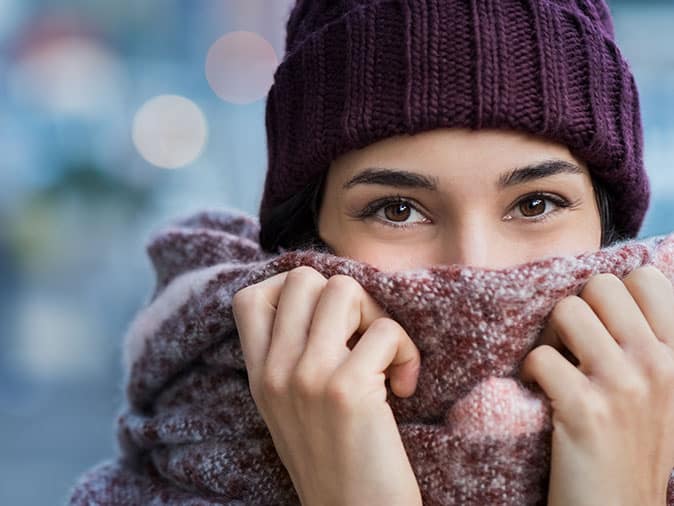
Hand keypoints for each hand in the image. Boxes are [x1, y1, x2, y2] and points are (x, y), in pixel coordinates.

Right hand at [232, 266, 422, 505]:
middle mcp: (276, 371)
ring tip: (385, 357)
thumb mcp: (290, 409)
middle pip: (304, 278)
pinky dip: (406, 352)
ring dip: (377, 316)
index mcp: (259, 376)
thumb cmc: (334, 462)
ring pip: (344, 289)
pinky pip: (385, 330)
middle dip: (345, 297)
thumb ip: (291, 359)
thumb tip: (326, 300)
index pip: (250, 298)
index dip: (292, 291)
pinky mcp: (347, 389)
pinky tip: (404, 387)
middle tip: (362, 337)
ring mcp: (308, 377)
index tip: (325, 321)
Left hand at [520, 266, 673, 505]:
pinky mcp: (583, 409)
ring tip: (555, 366)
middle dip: (578, 310)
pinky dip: (530, 372)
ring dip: (550, 337)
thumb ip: (651, 343)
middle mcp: (658, 364)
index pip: (645, 278)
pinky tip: (539, 392)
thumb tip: (618, 288)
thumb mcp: (665, 392)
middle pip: (600, 286)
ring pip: (567, 311)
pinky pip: (540, 356)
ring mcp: (622, 386)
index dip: (613, 294)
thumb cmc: (634, 448)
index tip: (602, 325)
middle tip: (571, 344)